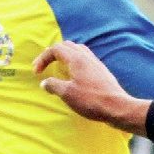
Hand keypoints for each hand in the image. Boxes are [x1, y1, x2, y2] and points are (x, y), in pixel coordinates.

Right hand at [33, 40, 150, 133]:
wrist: (117, 107)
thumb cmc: (91, 100)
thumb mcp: (67, 93)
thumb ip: (53, 85)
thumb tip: (44, 83)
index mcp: (76, 59)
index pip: (56, 49)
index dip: (43, 58)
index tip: (36, 72)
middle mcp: (87, 57)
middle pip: (67, 46)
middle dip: (53, 54)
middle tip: (45, 66)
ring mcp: (96, 63)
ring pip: (78, 51)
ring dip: (65, 56)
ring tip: (59, 67)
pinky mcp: (101, 72)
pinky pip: (85, 60)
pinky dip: (75, 62)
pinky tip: (74, 75)